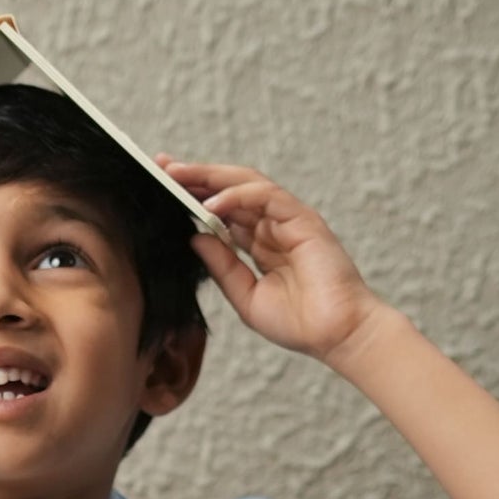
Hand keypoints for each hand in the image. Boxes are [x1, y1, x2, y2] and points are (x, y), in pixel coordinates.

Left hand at [158, 161, 384, 364]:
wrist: (336, 334)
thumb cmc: (299, 323)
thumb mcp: (246, 296)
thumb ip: (222, 267)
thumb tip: (195, 237)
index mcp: (260, 244)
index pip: (222, 212)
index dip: (194, 198)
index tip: (163, 188)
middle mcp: (272, 226)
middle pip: (229, 191)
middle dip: (196, 177)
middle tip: (162, 165)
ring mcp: (288, 220)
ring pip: (245, 184)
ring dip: (211, 177)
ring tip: (178, 174)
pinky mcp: (302, 218)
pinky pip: (266, 197)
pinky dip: (238, 196)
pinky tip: (212, 203)